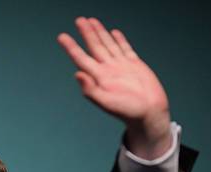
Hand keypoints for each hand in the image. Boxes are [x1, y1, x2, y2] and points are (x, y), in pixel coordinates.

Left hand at [58, 17, 171, 159]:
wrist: (149, 113)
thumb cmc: (127, 111)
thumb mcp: (106, 102)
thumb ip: (90, 89)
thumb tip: (77, 74)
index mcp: (99, 77)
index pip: (81, 58)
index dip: (71, 47)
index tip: (62, 36)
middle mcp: (108, 70)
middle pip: (94, 46)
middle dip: (86, 33)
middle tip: (79, 20)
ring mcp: (121, 66)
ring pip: (108, 44)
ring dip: (100, 33)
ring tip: (92, 21)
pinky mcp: (135, 65)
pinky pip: (125, 49)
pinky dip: (119, 40)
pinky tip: (114, 32)